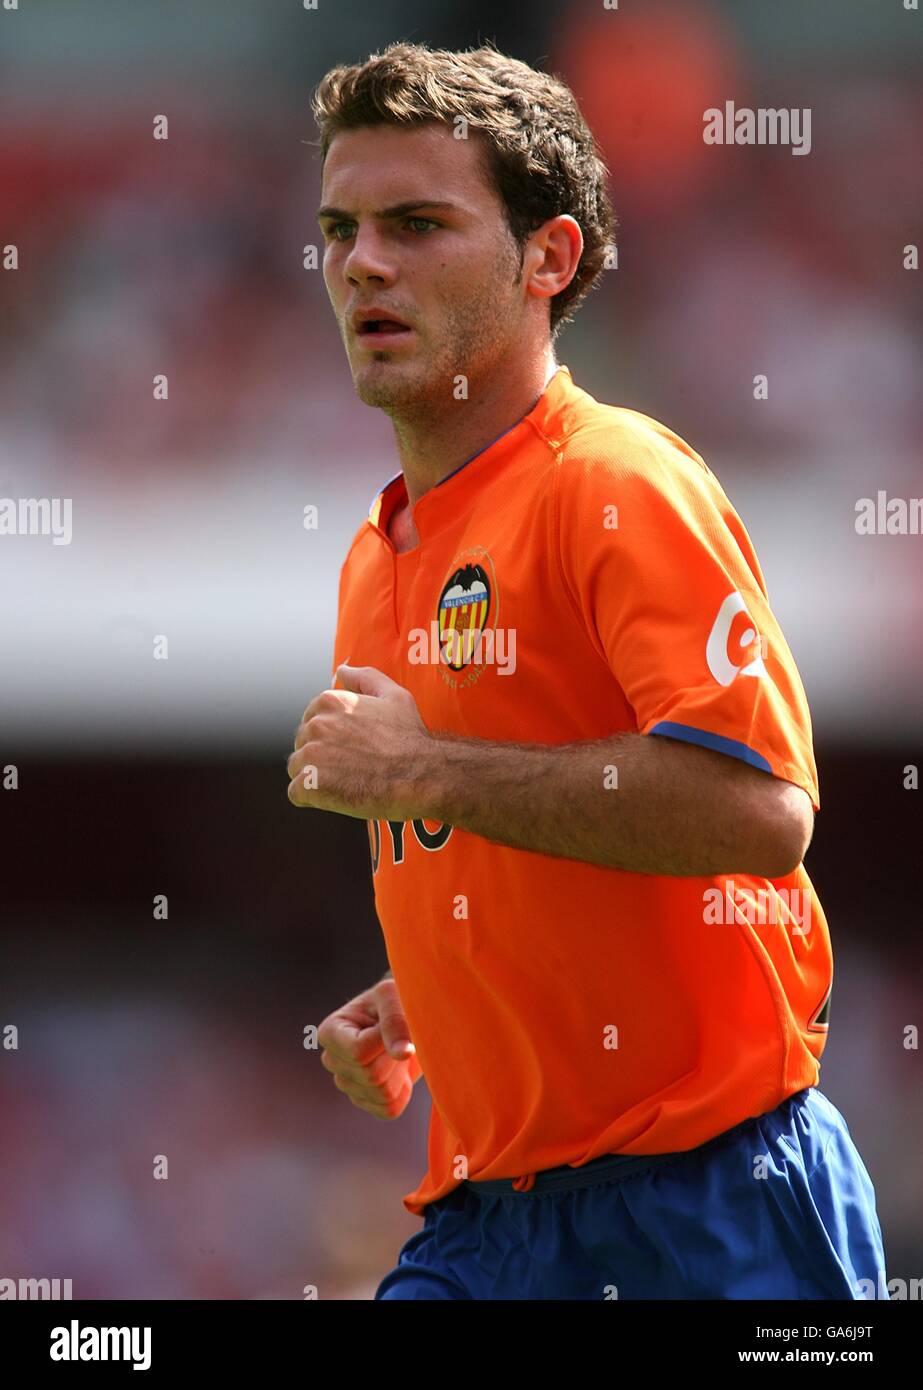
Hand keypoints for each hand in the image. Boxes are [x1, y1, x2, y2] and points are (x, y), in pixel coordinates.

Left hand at [286, 664, 434, 819]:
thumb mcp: (395, 696)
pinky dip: (314, 799)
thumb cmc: (410, 738)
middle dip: (322, 759)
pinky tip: (338, 796)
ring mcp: (310, 754)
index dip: (331, 739)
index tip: (353, 749)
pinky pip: (297, 793)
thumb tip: (341, 670)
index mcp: (330, 701)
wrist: (421, 776)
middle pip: (303, 745)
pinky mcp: (310, 784)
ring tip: (347, 783)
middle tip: (354, 768)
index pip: (311, 722)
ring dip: (317, 779)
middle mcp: (316, 724)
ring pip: (298, 769)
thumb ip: (365, 678)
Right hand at [317, 977, 422, 1120]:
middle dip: (394, 1057)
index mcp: (330, 1033)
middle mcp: (332, 1060)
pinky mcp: (365, 1101)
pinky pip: (389, 1109)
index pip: (358, 1054)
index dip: (384, 1041)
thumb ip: (395, 1020)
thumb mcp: (393, 995)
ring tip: (396, 1052)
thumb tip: (402, 1054)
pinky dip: (403, 1091)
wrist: (405, 1017)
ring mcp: (346, 1084)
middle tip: (396, 1038)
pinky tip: (399, 1072)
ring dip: (400, 1072)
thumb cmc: (394, 999)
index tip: (389, 1022)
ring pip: (382, 1094)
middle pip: (371, 1076)